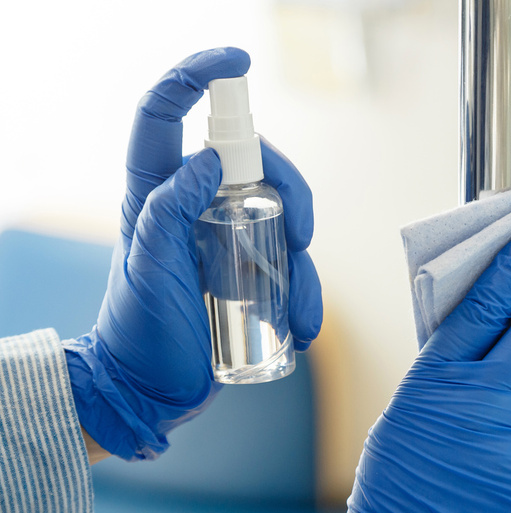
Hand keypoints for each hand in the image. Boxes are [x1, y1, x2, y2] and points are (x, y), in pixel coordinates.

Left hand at [63, 48, 321, 460]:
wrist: (153, 390)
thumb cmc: (141, 331)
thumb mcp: (146, 270)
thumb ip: (165, 211)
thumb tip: (206, 161)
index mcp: (156, 195)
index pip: (165, 116)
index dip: (195, 76)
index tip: (236, 60)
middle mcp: (195, 208)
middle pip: (255, 165)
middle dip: (290, 193)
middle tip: (300, 237)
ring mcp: (227, 240)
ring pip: (283, 220)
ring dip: (302, 267)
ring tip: (297, 316)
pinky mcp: (250, 273)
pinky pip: (291, 267)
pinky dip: (305, 294)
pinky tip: (300, 327)